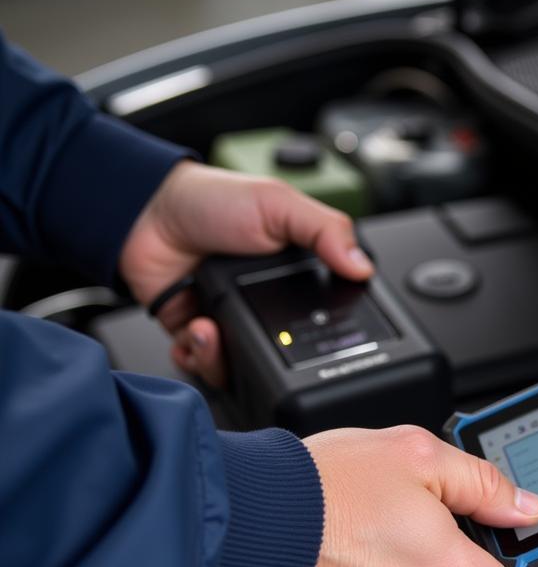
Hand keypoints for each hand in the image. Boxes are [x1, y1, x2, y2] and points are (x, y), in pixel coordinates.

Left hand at [119, 160, 372, 385]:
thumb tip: (363, 266)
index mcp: (296, 275)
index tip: (316, 334)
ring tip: (211, 332)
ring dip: (224, 359)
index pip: (325, 313)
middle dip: (273, 356)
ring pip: (244, 366)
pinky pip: (206, 365)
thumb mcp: (280, 205)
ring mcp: (233, 320)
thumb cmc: (211, 200)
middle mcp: (268, 302)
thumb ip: (326, 231)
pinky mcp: (199, 332)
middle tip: (259, 338)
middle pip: (287, 352)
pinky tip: (194, 335)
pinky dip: (198, 359)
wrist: (145, 211)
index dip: (327, 331)